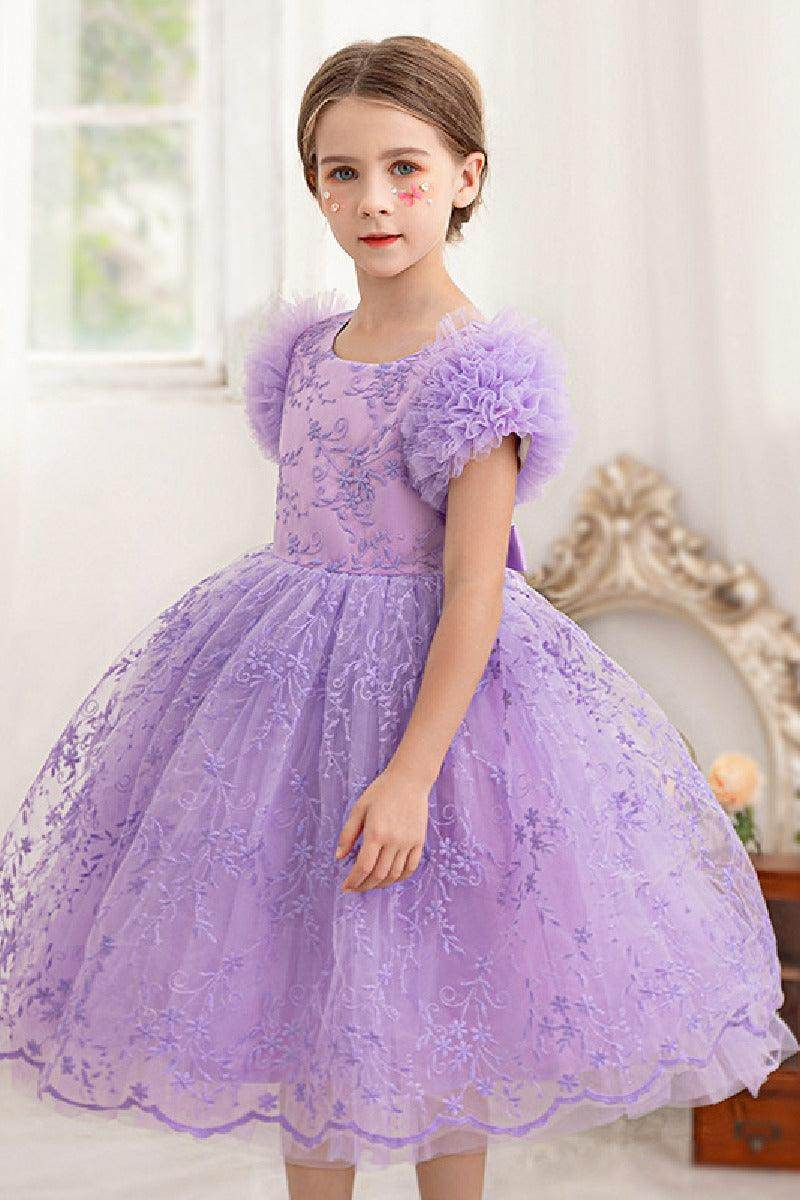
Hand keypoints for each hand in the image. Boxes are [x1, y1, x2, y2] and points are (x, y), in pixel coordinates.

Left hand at [334, 762, 430, 891]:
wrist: (410, 780)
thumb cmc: (381, 792)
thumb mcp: (359, 809)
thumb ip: (347, 834)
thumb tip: (338, 857)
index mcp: (376, 833)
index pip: (363, 867)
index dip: (353, 881)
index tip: (346, 886)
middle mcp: (393, 841)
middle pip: (378, 874)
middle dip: (364, 885)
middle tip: (355, 888)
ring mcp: (408, 842)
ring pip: (395, 874)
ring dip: (381, 884)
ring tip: (370, 884)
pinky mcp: (419, 841)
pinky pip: (411, 867)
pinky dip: (400, 877)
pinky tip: (390, 878)